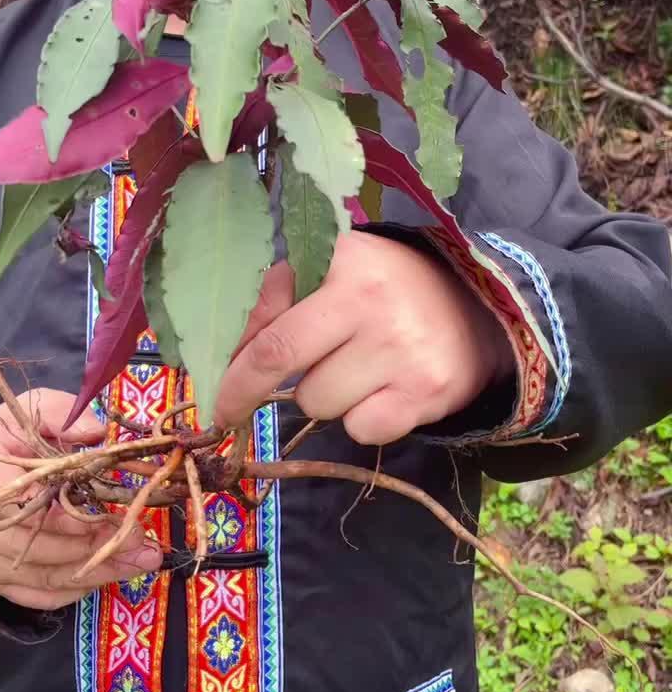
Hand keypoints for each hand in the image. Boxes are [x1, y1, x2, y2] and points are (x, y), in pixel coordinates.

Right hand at [0, 388, 160, 610]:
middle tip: (141, 542)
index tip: (114, 518)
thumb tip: (99, 432)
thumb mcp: (26, 413)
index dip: (71, 519)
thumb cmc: (0, 437)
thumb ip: (61, 417)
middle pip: (42, 549)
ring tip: (140, 560)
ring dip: (97, 572)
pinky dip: (76, 589)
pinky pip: (38, 595)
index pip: (28, 507)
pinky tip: (109, 575)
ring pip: (45, 577)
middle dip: (96, 547)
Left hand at [214, 231, 513, 444]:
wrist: (481, 308)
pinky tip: (382, 390)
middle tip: (226, 412)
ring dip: (322, 396)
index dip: (231, 362)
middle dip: (243, 393)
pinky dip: (362, 419)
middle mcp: (373, 301)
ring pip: (317, 402)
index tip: (211, 389)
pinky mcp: (426, 393)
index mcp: (344, 261)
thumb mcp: (336, 272)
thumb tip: (223, 351)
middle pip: (280, 363)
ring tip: (354, 368)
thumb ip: (279, 297)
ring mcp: (402, 349)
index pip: (268, 322)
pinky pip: (360, 429)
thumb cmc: (387, 289)